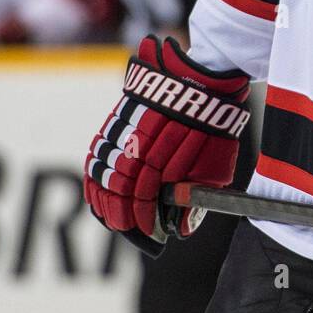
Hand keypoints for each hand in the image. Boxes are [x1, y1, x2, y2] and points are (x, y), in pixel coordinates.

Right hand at [84, 35, 249, 254]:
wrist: (204, 78)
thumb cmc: (214, 124)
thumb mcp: (218, 163)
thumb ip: (197, 195)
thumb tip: (182, 228)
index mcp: (164, 153)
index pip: (144, 196)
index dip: (145, 219)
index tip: (151, 234)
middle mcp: (138, 142)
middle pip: (119, 187)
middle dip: (123, 215)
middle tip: (132, 230)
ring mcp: (123, 130)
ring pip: (102, 172)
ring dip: (105, 201)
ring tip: (114, 220)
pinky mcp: (114, 121)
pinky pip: (95, 155)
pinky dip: (94, 179)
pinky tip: (98, 195)